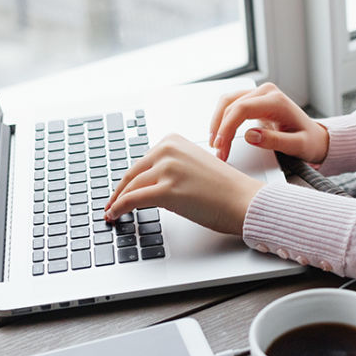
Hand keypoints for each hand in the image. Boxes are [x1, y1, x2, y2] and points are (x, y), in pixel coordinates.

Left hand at [104, 133, 262, 235]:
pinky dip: (119, 208)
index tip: (121, 189)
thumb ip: (172, 167)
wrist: (244, 201)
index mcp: (174, 141)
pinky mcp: (167, 191)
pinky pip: (133, 200)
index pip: (142, 161)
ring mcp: (167, 169)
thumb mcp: (194, 165)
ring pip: (130, 187)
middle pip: (132, 173)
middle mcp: (169, 150)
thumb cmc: (225, 188)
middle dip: (119, 191)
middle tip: (111, 203)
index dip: (129, 179)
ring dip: (117, 201)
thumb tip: (149, 183)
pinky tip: (115, 214)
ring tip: (112, 212)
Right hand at [208, 82, 328, 163]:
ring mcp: (259, 94)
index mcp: (277, 101)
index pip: (242, 108)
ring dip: (217, 122)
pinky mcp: (254, 99)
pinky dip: (222, 118)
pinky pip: (231, 104)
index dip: (227, 127)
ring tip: (216, 144)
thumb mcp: (298, 146)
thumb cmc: (309, 141)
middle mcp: (266, 92)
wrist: (315, 136)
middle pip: (232, 105)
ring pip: (227, 101)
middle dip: (220, 130)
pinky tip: (219, 133)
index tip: (221, 145)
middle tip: (218, 152)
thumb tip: (250, 135)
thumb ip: (275, 141)